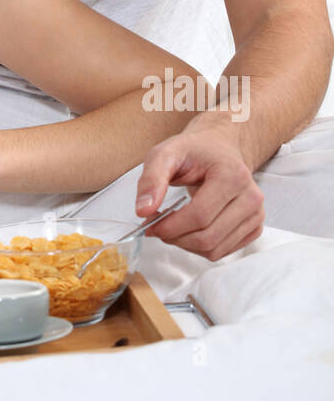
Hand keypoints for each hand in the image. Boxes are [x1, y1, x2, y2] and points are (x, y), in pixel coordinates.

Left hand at [134, 116, 264, 259]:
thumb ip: (151, 180)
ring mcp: (256, 214)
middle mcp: (251, 197)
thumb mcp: (165, 154)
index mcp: (232, 175)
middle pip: (208, 237)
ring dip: (186, 245)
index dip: (170, 226)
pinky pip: (222, 252)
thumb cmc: (193, 151)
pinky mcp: (254, 228)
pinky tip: (190, 230)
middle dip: (175, 238)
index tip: (150, 224)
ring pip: (214, 250)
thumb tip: (143, 211)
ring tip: (173, 226)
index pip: (200, 216)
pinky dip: (200, 248)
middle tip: (157, 227)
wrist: (218, 149)